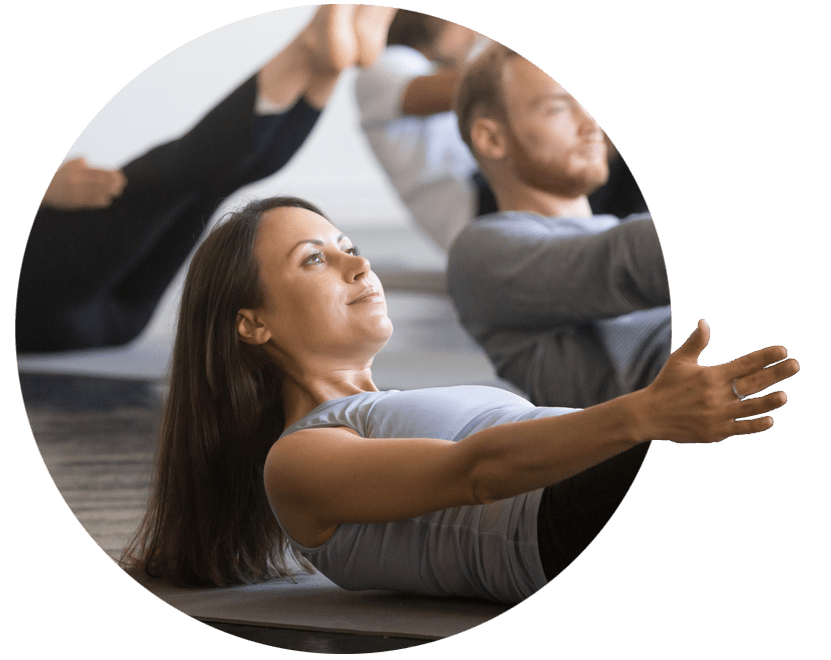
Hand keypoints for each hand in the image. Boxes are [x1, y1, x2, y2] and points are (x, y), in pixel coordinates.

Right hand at [41, 157, 126, 209]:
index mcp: (76, 171)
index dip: (110, 173)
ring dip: (109, 192)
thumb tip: (90, 159)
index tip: (119, 174)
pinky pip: (91, 202)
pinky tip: (108, 199)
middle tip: (122, 184)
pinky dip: (101, 201)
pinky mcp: (75, 202)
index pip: (97, 171)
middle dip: (113, 183)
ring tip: (117, 191)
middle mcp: (76, 181)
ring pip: (97, 193)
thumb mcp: (67, 166)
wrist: (44, 191)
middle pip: (99, 182)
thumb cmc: (60, 177)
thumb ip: (80, 162)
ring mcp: (75, 192)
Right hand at [637, 320, 798, 443]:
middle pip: (754, 383)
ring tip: (784, 395)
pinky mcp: (715, 432)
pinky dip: (756, 425)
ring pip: (752, 408)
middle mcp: (717, 395)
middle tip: (795, 365)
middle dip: (777, 374)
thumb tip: (704, 322)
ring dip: (770, 401)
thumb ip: (695, 342)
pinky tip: (769, 420)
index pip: (745, 364)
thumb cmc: (665, 386)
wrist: (648, 415)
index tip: (782, 350)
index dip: (765, 357)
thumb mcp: (679, 361)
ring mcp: (718, 415)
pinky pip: (741, 429)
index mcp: (711, 376)